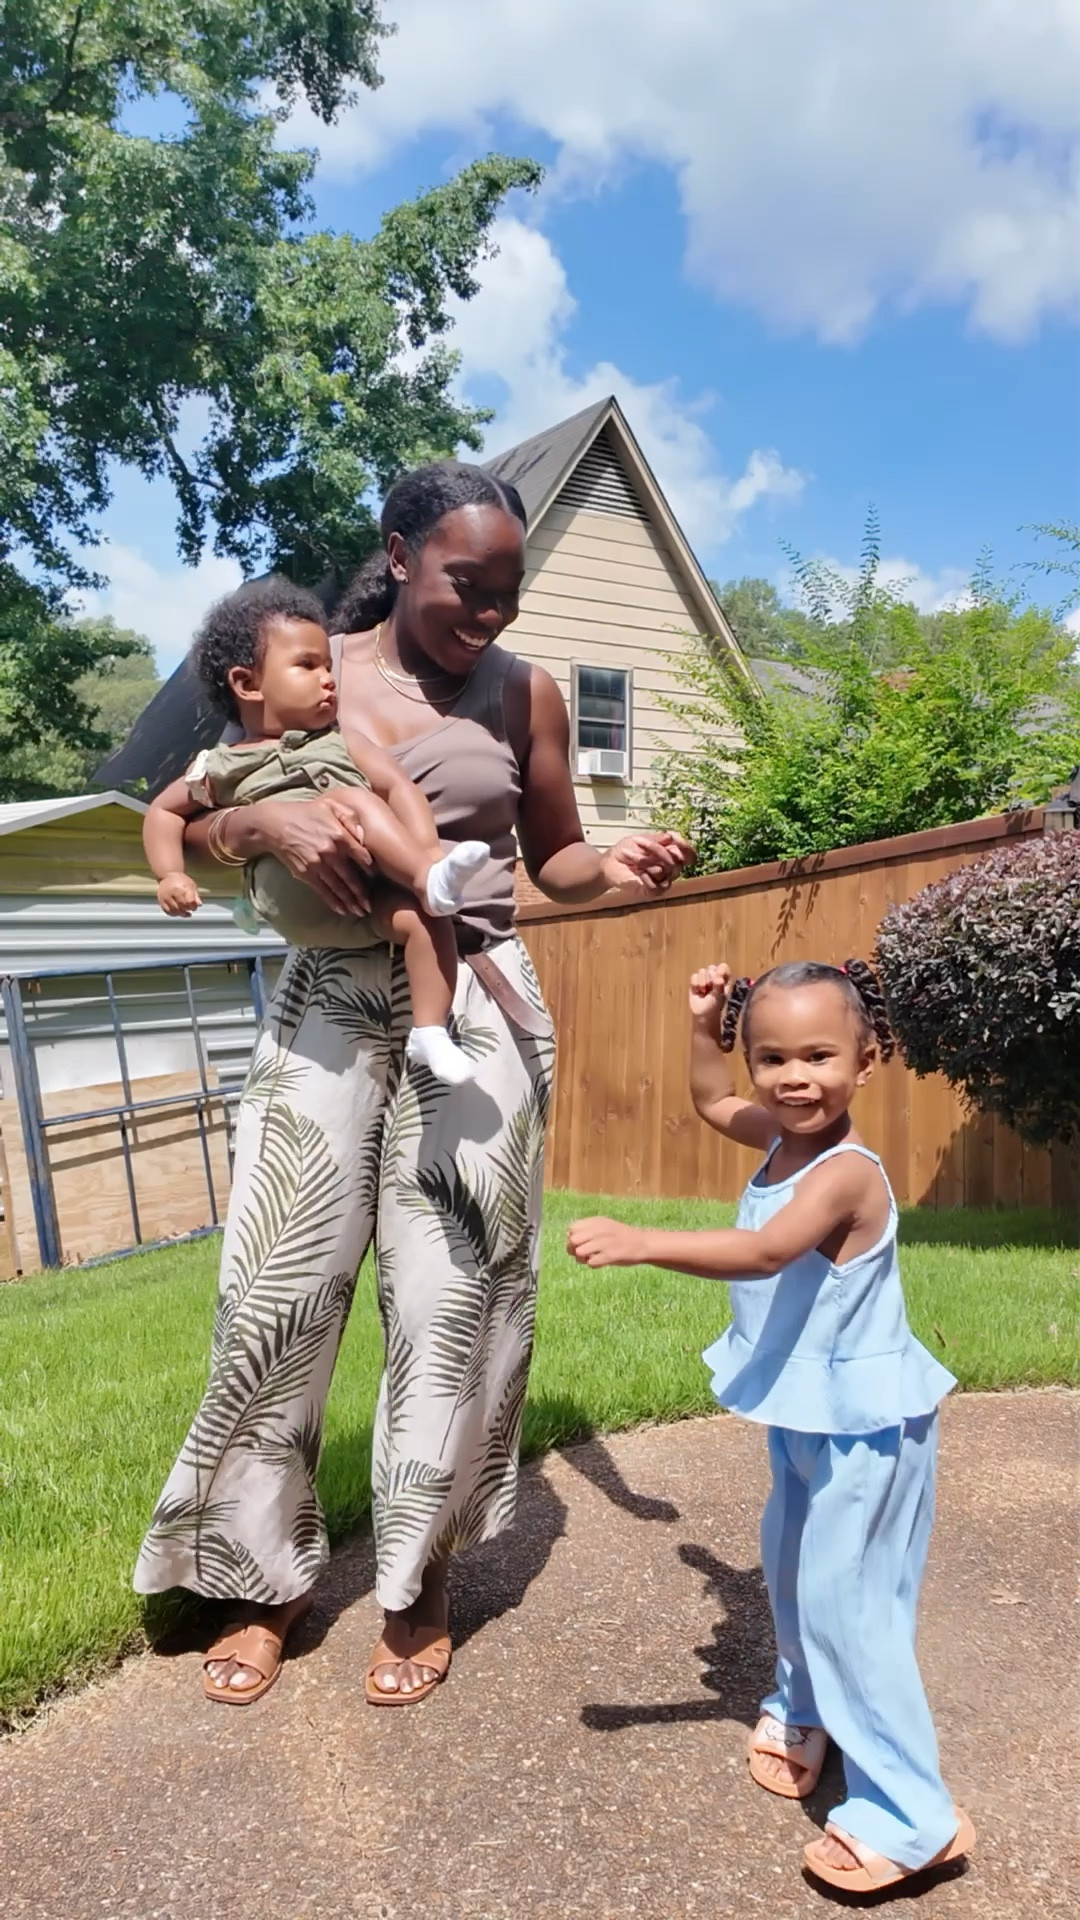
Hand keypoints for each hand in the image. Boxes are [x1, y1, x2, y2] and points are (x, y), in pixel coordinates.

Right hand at [157, 873, 201, 916]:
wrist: (167, 875)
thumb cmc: (181, 880)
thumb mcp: (191, 885)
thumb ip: (195, 895)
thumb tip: (199, 905)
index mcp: (181, 887)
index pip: (189, 901)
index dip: (193, 906)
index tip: (194, 907)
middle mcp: (172, 892)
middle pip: (181, 906)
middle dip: (187, 910)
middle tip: (190, 909)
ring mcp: (165, 897)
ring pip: (174, 910)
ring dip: (181, 914)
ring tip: (186, 913)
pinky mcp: (161, 901)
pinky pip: (167, 911)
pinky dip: (174, 914)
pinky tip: (178, 913)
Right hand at [251, 796, 373, 916]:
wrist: (274, 824)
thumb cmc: (305, 813)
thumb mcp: (329, 807)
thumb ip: (349, 818)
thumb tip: (365, 832)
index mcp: (339, 835)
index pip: (362, 856)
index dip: (372, 869)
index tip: (378, 879)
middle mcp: (331, 851)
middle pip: (351, 877)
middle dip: (362, 894)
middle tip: (370, 905)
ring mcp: (318, 864)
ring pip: (338, 887)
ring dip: (350, 901)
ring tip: (360, 912)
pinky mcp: (306, 873)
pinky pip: (323, 891)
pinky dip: (333, 902)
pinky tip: (342, 910)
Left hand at [567, 1216, 648, 1268]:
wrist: (643, 1243)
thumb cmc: (620, 1236)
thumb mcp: (605, 1226)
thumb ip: (587, 1229)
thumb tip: (569, 1239)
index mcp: (597, 1221)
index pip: (571, 1228)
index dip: (573, 1237)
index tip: (582, 1242)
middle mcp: (599, 1230)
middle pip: (572, 1240)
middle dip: (574, 1249)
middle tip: (584, 1253)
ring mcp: (604, 1243)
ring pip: (579, 1252)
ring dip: (583, 1259)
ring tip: (591, 1258)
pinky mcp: (610, 1255)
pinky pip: (591, 1263)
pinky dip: (593, 1264)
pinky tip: (601, 1262)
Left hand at [600, 830, 693, 898]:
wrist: (608, 865)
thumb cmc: (624, 851)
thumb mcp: (639, 839)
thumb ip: (657, 839)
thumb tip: (671, 836)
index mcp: (667, 852)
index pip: (686, 852)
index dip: (687, 848)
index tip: (677, 842)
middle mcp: (668, 867)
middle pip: (677, 860)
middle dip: (659, 851)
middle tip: (640, 845)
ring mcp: (661, 879)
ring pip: (666, 871)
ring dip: (647, 862)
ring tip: (633, 860)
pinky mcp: (652, 890)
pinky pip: (658, 886)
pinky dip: (648, 878)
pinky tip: (640, 875)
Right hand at [689, 962, 732, 1024]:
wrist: (703, 1016)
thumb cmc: (715, 1007)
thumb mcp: (719, 996)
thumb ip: (719, 985)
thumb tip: (718, 975)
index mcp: (724, 980)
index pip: (723, 967)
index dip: (720, 969)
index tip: (719, 975)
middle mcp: (714, 978)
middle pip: (711, 967)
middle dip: (710, 978)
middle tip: (710, 988)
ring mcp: (704, 980)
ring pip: (702, 971)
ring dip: (702, 982)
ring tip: (703, 992)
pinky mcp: (695, 983)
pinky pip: (694, 976)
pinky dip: (694, 984)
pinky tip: (697, 992)